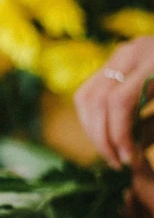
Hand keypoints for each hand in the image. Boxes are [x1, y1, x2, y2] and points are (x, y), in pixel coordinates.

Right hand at [74, 36, 153, 167]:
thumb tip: (130, 154)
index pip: (120, 102)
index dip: (120, 135)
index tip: (129, 161)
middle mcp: (131, 54)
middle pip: (98, 101)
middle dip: (103, 138)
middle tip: (117, 163)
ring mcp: (118, 55)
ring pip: (87, 98)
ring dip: (93, 131)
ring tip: (110, 153)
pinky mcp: (112, 63)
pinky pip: (88, 94)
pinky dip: (92, 119)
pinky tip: (107, 136)